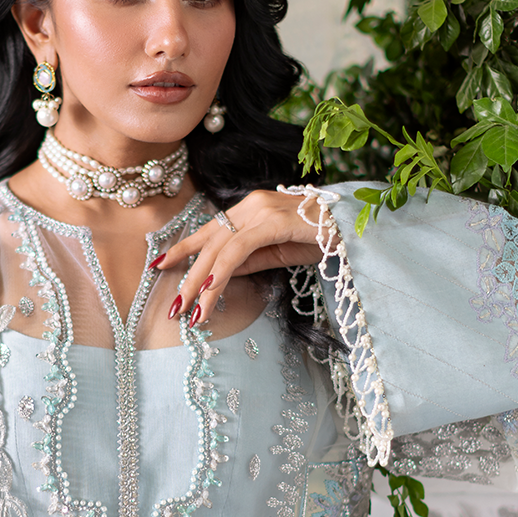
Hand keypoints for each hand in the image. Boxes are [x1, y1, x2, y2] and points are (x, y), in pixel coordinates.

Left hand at [152, 186, 325, 325]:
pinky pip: (239, 250)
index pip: (209, 231)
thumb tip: (219, 275)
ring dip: (201, 284)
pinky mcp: (274, 221)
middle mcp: (251, 204)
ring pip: (219, 249)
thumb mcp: (278, 252)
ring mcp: (262, 210)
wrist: (357, 228)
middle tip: (174, 309)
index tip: (160, 266)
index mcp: (250, 209)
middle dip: (187, 277)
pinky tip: (211, 291)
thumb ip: (249, 259)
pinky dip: (222, 271)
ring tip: (191, 312)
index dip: (183, 248)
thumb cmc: (323, 238)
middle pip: (209, 243)